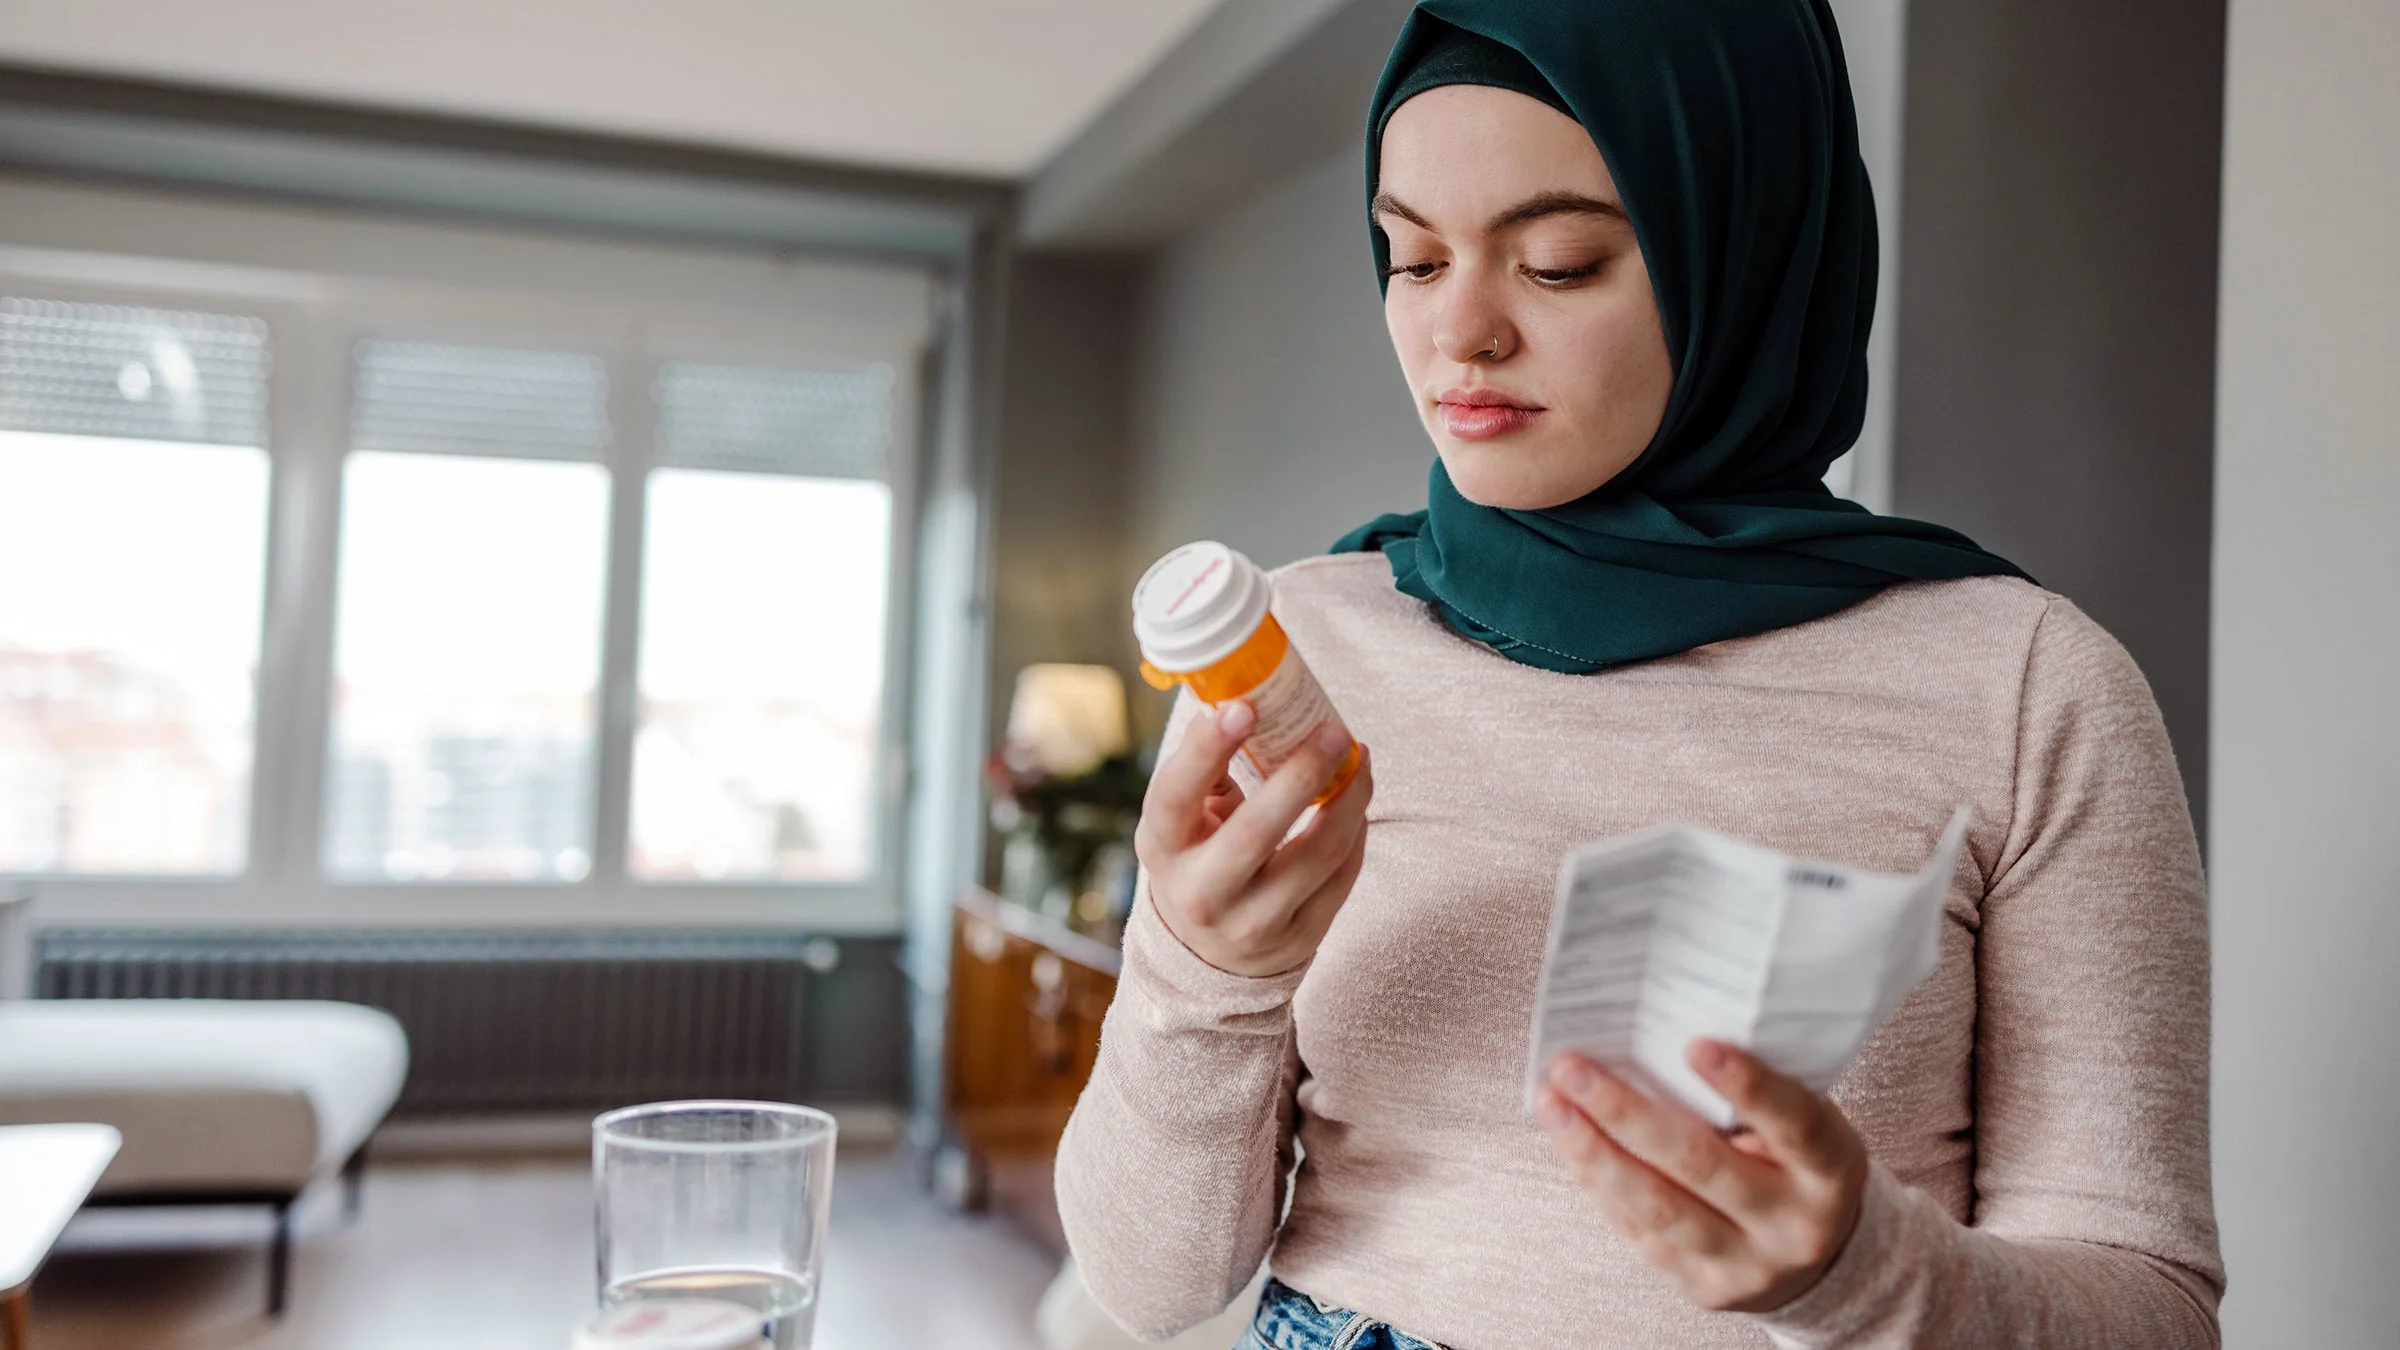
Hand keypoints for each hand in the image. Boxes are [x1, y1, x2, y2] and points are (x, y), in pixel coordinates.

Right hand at [1132, 700, 1373, 977]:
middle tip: (1335, 732)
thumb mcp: (1182, 822)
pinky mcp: (1298, 939)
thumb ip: (1206, 770)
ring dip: (1349, 800)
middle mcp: (1201, 893)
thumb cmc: (1199, 858)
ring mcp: (1251, 923)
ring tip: (1359, 761)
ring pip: (1317, 855)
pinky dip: (1356, 832)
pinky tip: (1356, 802)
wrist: (1209, 954)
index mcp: (1163, 849)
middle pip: (1256, 831)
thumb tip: (1243, 698)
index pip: (1175, 796)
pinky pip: (1342, 877)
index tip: (1242, 706)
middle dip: (1303, 774)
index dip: (1206, 750)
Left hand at [1534, 1041, 1867, 1313]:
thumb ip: (1755, 1089)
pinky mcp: (1703, 1288)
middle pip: (1701, 1165)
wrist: (1820, 1257)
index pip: (1794, 1124)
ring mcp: (1747, 1265)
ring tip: (1552, 1102)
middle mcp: (1793, 1226)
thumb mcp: (1806, 1120)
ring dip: (1592, 1150)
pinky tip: (1569, 1140)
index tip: (1695, 1045)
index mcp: (1831, 1171)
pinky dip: (1597, 1179)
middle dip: (1626, 1112)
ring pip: (1656, 1206)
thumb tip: (1660, 1032)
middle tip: (1574, 1067)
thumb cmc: (1799, 1161)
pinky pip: (1637, 1230)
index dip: (1748, 1085)